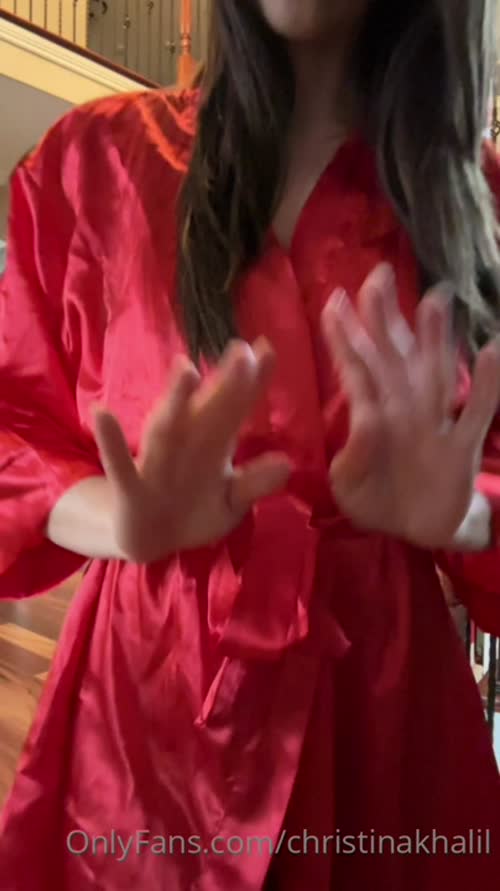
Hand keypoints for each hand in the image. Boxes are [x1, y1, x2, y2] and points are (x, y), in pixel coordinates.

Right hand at [93, 339, 290, 562]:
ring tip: (185, 368)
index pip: (236, 409)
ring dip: (175, 401)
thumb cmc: (194, 510)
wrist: (150, 543)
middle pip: (208, 410)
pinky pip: (119, 463)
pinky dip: (111, 441)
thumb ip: (255, 484)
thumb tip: (287, 464)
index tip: (268, 349)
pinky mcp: (131, 487)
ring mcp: (157, 463)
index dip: (253, 383)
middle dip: (225, 384)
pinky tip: (101, 414)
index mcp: (213, 446)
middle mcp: (186, 445)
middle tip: (242, 351)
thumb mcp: (230, 503)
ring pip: (167, 427)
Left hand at [322, 263, 499, 548]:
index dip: (347, 336)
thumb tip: (366, 422)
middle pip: (395, 357)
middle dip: (386, 318)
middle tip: (379, 274)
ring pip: (435, 374)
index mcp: (372, 416)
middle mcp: (405, 411)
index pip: (358, 369)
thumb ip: (353, 456)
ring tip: (434, 299)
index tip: (334, 299)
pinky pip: (477, 413)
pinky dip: (488, 384)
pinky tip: (493, 348)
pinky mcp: (461, 447)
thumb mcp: (350, 484)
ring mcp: (435, 425)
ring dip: (435, 339)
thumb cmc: (376, 496)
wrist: (415, 532)